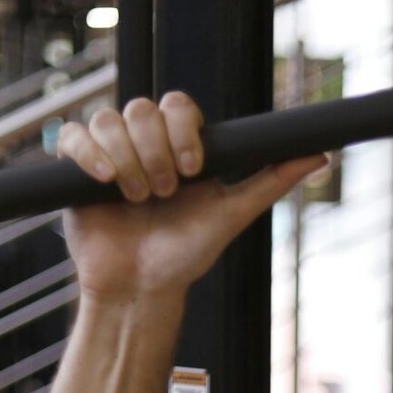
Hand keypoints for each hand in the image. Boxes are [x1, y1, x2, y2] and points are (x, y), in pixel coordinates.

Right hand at [56, 92, 327, 304]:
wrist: (142, 287)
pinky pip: (73, 136)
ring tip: (138, 200)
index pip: (177, 105)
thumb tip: (320, 155)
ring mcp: (109, 152)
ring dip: (126, 160)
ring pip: (108, 119)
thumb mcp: (233, 215)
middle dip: (156, 152)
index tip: (193, 171)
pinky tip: (106, 182)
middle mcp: (143, 142)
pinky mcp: (75, 168)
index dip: (183, 130)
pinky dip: (89, 153)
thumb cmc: (186, 254)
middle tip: (165, 194)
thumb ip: (271, 181)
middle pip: (142, 109)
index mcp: (180, 145)